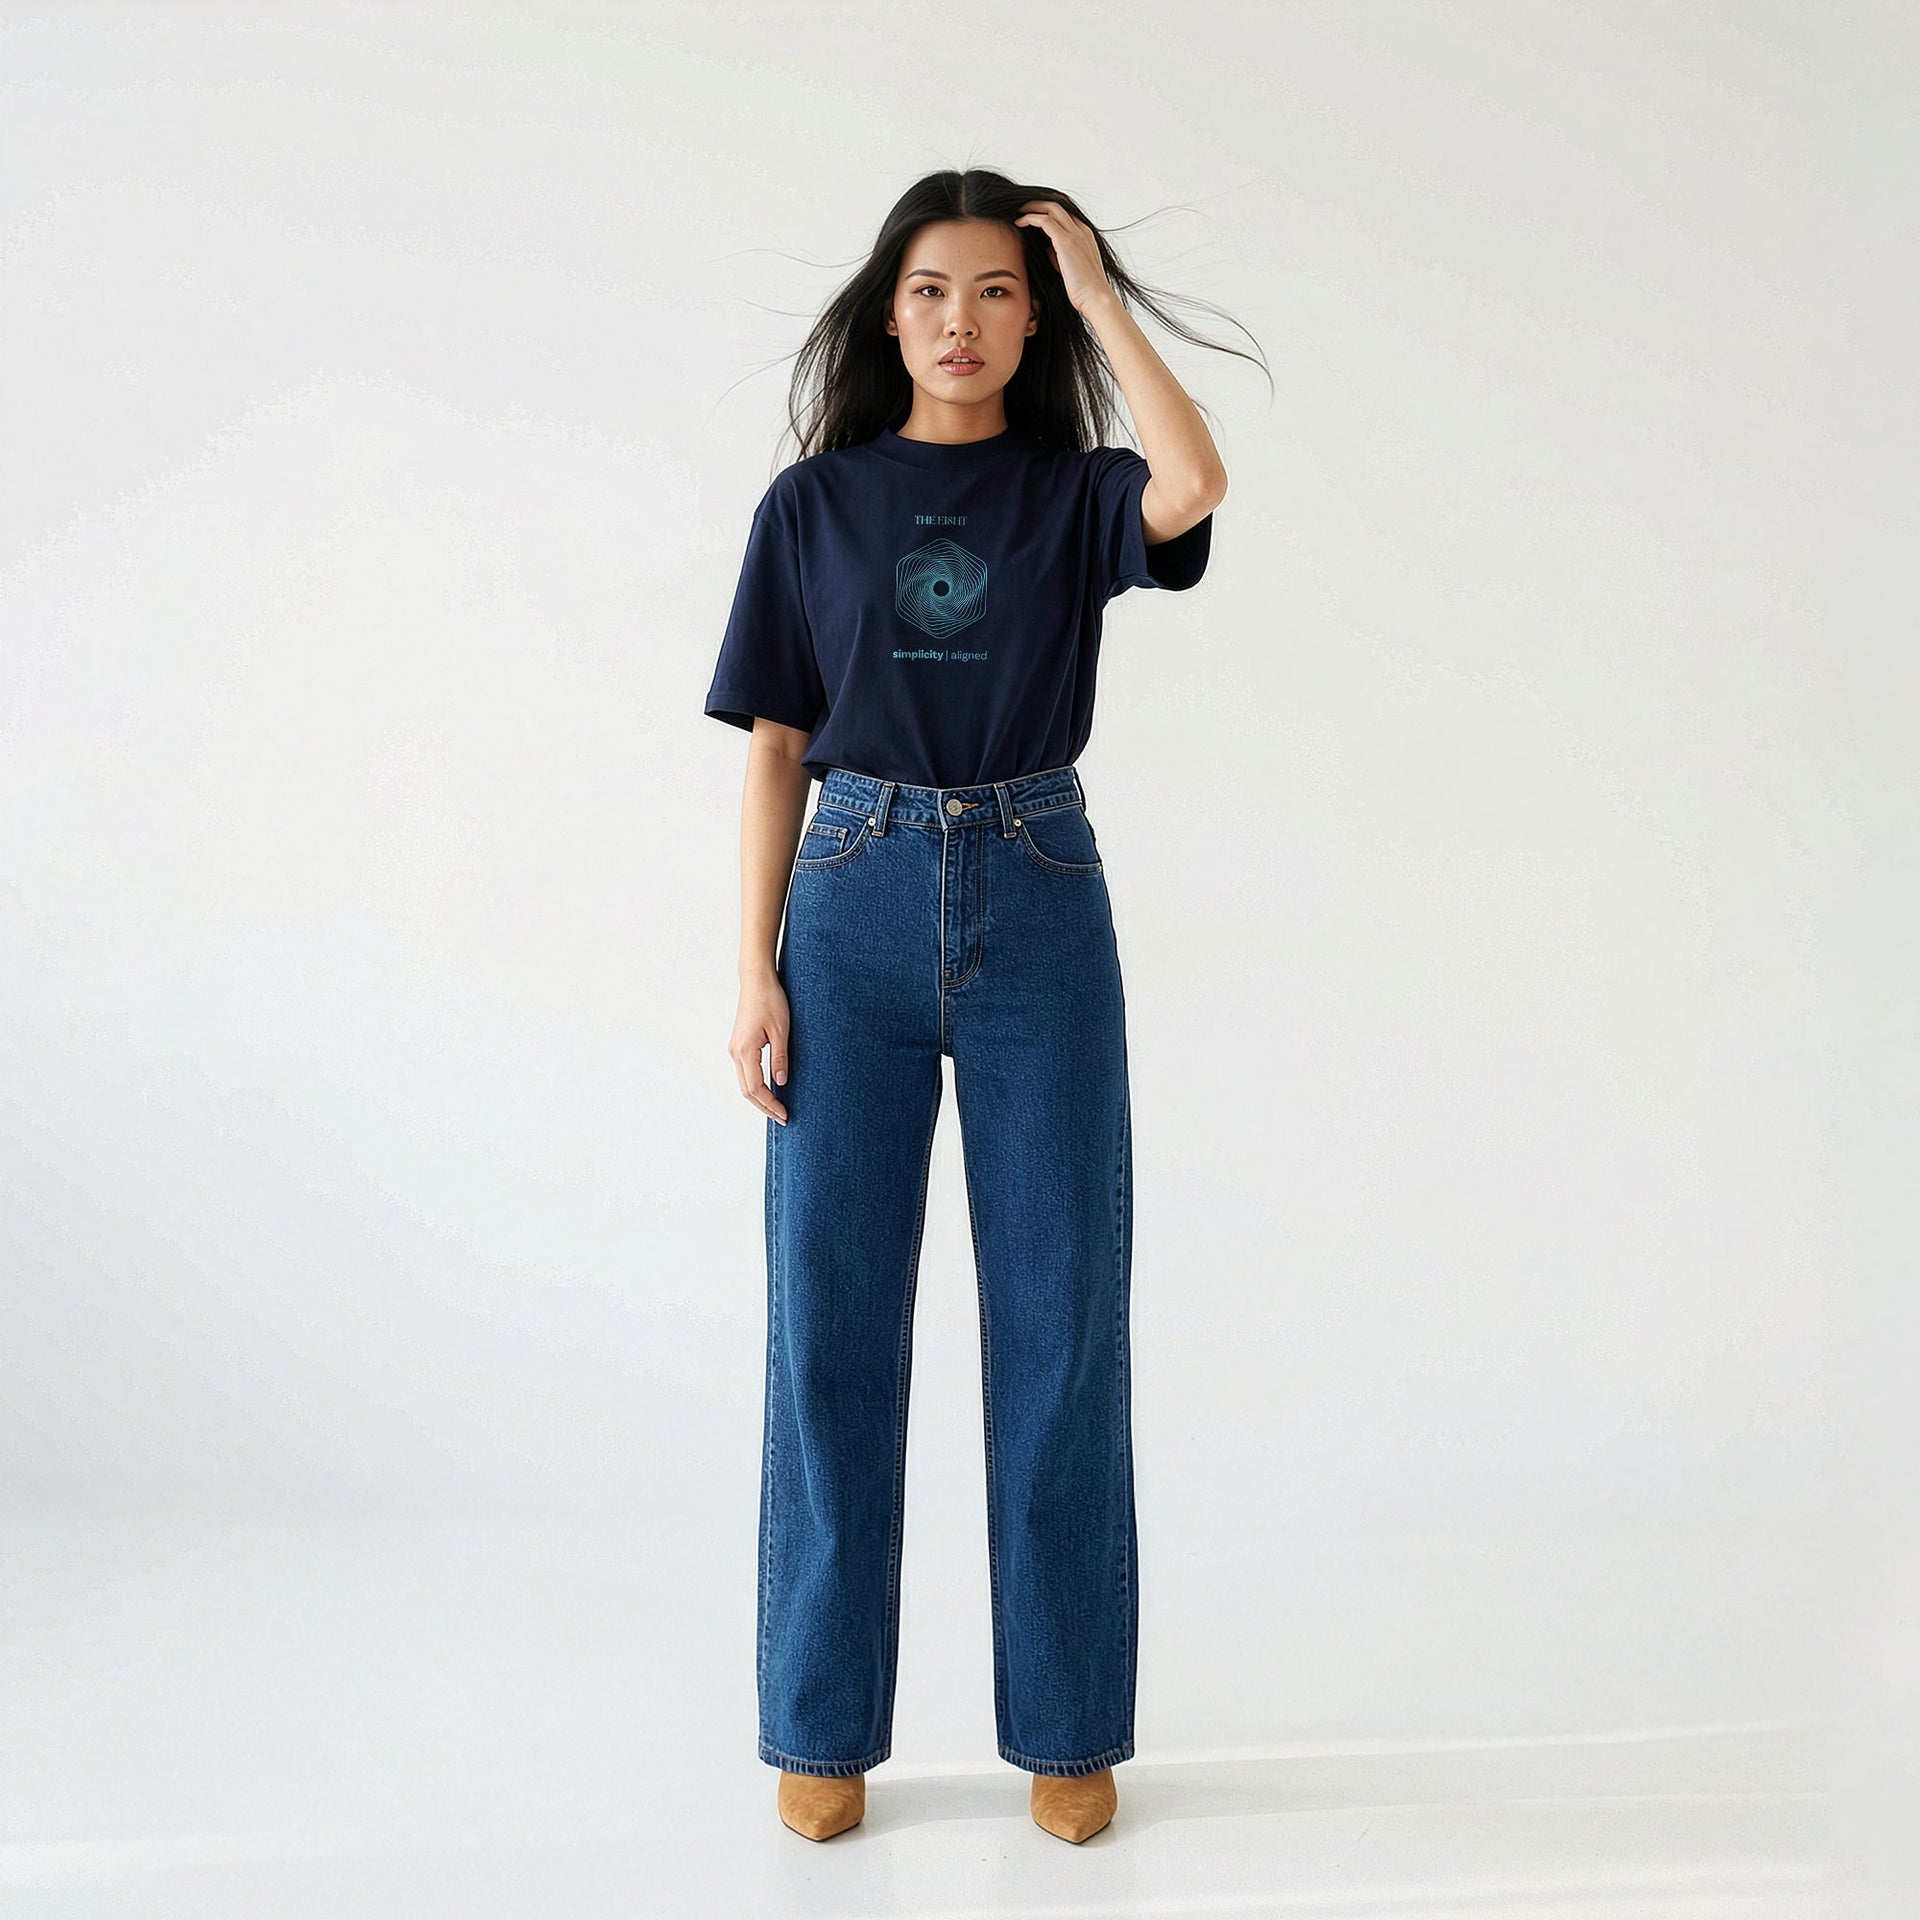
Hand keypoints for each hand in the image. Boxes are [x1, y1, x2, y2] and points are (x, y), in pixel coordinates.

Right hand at [731, 976, 790, 1123]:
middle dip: (764, 1107)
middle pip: (747, 1091)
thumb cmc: (771, 1001)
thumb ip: (780, 1058)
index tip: (785, 1115)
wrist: (756, 981)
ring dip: (759, 1098)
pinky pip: (745, 1073)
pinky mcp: (739, 1044)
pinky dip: (755, 1086)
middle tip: (782, 1118)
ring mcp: (735, 1049)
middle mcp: (735, 1052)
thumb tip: (780, 1083)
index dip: (770, 1104)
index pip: (756, 1088)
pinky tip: (768, 1090)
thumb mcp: (782, 1030)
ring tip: (776, 1109)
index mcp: (745, 1051)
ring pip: (744, 1083)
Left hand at [1014, 200, 1115, 315]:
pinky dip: (1030, 218)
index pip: (1065, 214)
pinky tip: (1019, 223)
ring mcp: (1075, 234)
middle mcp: (1081, 230)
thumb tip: (1047, 248)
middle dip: (1038, 203)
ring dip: (1032, 207)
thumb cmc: (1084, 290)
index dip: (1048, 211)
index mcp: (1085, 235)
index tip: (1034, 214)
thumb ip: (1059, 255)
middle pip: (1058, 205)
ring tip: (1018, 211)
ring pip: (1051, 208)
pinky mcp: (1065, 241)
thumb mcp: (1071, 267)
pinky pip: (1044, 221)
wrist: (1095, 298)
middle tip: (1022, 207)